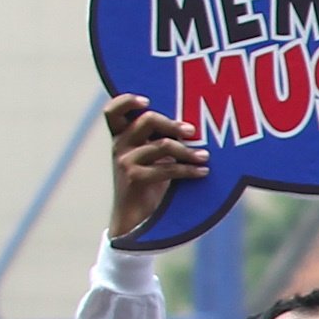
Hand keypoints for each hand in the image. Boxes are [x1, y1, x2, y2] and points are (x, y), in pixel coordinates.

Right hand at [103, 96, 207, 243]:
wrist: (134, 217)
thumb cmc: (149, 183)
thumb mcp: (151, 157)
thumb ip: (158, 139)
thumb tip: (190, 126)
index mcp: (121, 137)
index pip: (113, 111)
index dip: (127, 101)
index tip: (148, 101)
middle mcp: (120, 145)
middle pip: (146, 120)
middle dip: (173, 123)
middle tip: (192, 131)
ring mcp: (125, 161)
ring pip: (163, 145)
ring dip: (189, 151)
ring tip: (205, 157)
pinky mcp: (135, 178)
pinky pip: (168, 168)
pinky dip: (190, 170)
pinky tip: (203, 172)